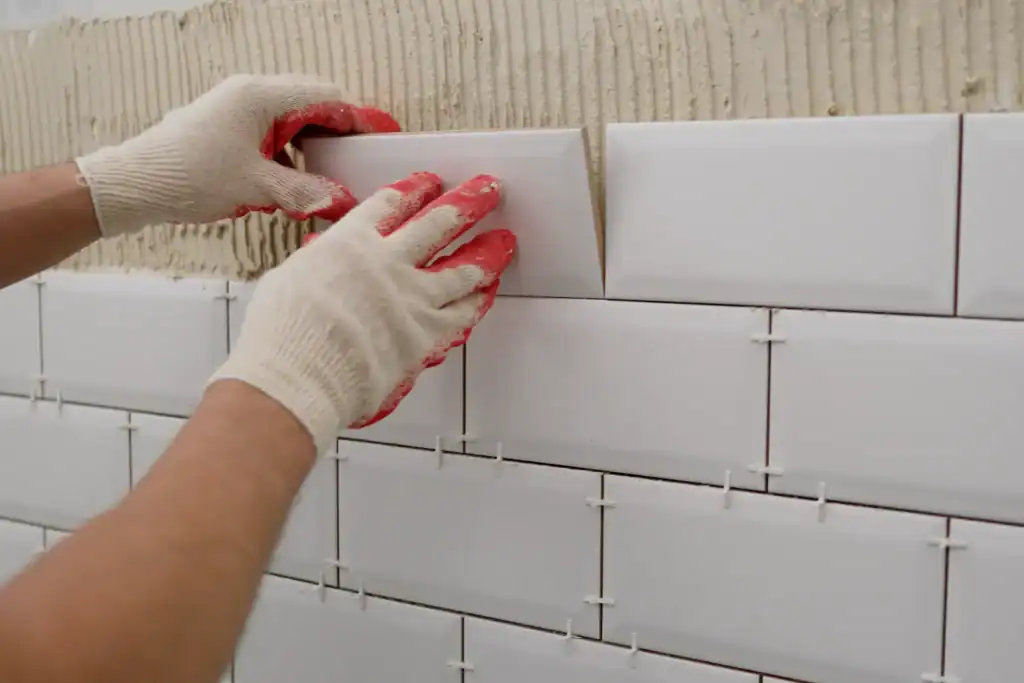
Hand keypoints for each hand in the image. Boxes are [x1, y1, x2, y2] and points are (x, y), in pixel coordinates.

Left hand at [75, 73, 399, 236]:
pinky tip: (292, 181)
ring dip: (311, 145)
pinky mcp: (226, 127)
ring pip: (290, 119)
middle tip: (358, 160)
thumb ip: (307, 192)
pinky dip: (288, 152)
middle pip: (310, 104)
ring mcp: (235, 108)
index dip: (356, 120)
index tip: (379, 138)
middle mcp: (249, 94)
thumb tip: (343, 200)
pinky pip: (270, 132)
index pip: (325, 98)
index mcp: (260, 97)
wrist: (134, 185)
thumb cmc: (188, 176)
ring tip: (328, 176)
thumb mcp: (258, 188)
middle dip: (336, 132)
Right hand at [207, 172, 516, 452]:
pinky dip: (478, 301)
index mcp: (350, 242)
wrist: (299, 374)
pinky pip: (463, 313)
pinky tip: (488, 292)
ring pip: (463, 267)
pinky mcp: (427, 334)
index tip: (429, 181)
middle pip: (439, 222)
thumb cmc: (285, 336)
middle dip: (468, 202)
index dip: (414, 190)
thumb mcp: (289, 280)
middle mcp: (388, 262)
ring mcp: (413, 297)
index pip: (390, 204)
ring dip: (488, 250)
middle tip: (488, 190)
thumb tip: (321, 260)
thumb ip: (317, 266)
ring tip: (504, 241)